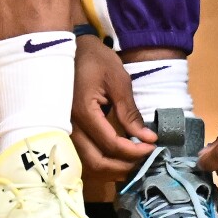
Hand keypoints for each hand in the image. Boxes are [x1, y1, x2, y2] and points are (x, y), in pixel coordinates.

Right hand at [71, 34, 155, 179]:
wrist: (68, 48)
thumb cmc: (95, 60)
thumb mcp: (118, 82)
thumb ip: (130, 113)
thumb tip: (148, 139)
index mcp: (83, 112)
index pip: (111, 144)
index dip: (135, 151)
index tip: (153, 147)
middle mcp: (69, 125)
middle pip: (95, 162)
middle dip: (122, 167)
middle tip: (143, 160)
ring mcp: (64, 129)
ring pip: (86, 163)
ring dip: (110, 169)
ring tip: (131, 162)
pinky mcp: (65, 129)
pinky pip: (81, 155)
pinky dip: (99, 161)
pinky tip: (114, 158)